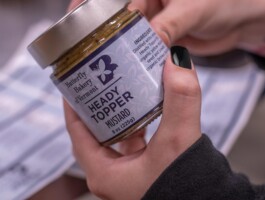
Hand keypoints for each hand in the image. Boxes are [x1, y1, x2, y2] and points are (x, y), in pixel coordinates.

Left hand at [64, 47, 201, 199]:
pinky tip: (148, 111)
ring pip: (116, 137)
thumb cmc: (185, 189)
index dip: (75, 101)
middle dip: (100, 103)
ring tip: (126, 89)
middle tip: (104, 78)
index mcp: (103, 172)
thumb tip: (177, 60)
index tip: (78, 79)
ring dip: (121, 113)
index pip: (76, 129)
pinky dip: (138, 125)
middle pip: (94, 131)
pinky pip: (134, 143)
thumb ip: (180, 99)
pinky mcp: (143, 172)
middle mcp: (111, 175)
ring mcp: (126, 175)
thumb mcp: (178, 141)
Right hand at [129, 0, 264, 59]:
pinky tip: (151, 71)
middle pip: (135, 28)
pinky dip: (155, 61)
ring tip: (136, 72)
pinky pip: (157, 51)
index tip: (119, 49)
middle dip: (132, 45)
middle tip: (126, 65)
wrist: (243, 19)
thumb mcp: (191, 10)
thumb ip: (167, 26)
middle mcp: (155, 7)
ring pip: (145, 41)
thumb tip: (146, 43)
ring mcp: (162, 25)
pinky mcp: (170, 40)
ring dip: (143, 55)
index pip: (131, 10)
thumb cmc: (222, 2)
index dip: (124, 28)